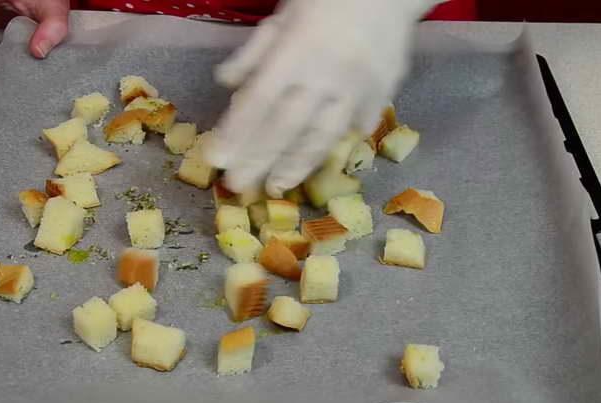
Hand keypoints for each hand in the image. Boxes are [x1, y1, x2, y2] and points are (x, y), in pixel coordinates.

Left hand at [205, 0, 439, 196]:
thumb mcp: (285, 11)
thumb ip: (255, 50)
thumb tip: (226, 83)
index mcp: (296, 51)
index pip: (258, 102)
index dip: (236, 134)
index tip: (217, 160)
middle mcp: (325, 75)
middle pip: (286, 127)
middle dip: (259, 160)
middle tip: (238, 187)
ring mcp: (358, 88)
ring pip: (323, 136)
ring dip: (297, 165)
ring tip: (278, 185)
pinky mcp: (383, 92)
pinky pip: (359, 124)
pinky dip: (340, 143)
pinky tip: (322, 160)